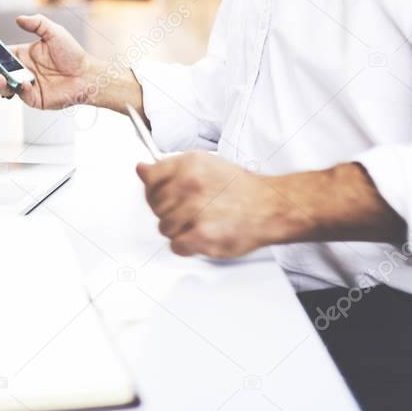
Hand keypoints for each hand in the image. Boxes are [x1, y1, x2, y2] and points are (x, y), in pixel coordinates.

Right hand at [0, 15, 105, 109]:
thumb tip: (18, 18)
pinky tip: (23, 82)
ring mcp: (28, 86)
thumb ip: (37, 23)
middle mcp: (23, 70)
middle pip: (0, 71)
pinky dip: (20, 89)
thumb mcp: (54, 32)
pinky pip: (22, 95)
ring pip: (6, 87)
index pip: (2, 54)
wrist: (88, 74)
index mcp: (24, 55)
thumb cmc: (72, 53)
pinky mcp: (35, 99)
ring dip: (0, 83)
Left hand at [136, 152, 305, 257]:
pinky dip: (188, 246)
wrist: (270, 207)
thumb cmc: (241, 189)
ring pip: (164, 227)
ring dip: (180, 230)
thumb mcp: (204, 165)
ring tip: (201, 222)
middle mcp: (189, 185)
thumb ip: (170, 169)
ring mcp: (194, 210)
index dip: (155, 190)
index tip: (165, 195)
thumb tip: (141, 169)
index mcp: (188, 164)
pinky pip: (176, 246)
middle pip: (155, 205)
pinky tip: (202, 236)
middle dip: (169, 211)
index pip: (150, 178)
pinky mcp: (200, 235)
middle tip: (192, 211)